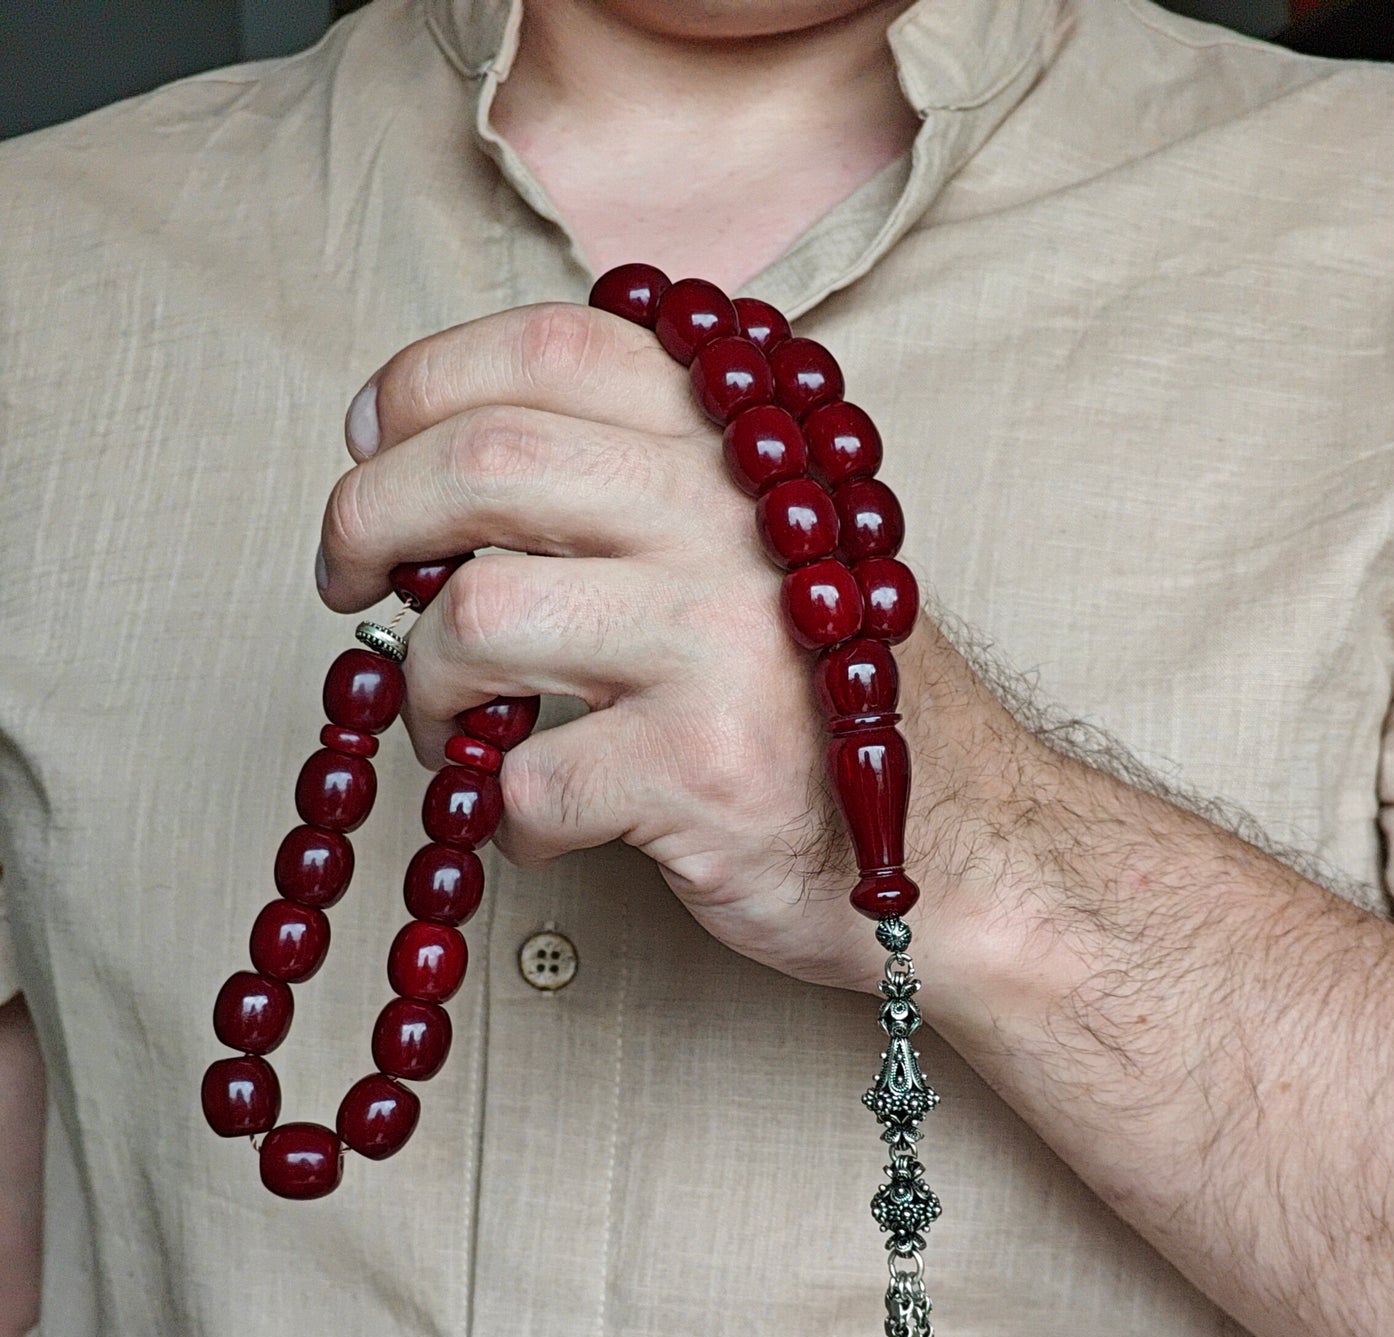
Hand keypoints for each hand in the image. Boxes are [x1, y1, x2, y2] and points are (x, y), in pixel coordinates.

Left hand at [315, 302, 977, 995]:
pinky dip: (502, 817)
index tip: (369, 451)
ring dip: (427, 689)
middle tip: (351, 588)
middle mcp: (735, 513)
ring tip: (461, 734)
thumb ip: (635, 480)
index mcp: (737, 441)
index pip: (543, 347)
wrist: (960, 850)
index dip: (418, 387)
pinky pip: (528, 778)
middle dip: (366, 521)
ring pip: (479, 615)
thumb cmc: (820, 701)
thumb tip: (420, 480)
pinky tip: (545, 828)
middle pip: (482, 460)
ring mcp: (724, 638)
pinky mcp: (707, 766)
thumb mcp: (754, 544)